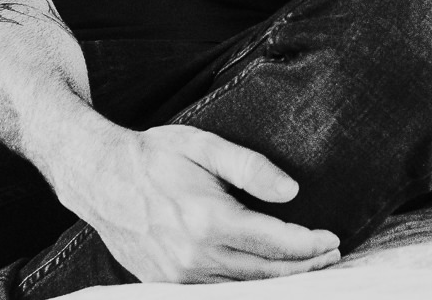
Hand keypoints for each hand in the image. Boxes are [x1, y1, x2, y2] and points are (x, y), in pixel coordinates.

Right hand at [66, 124, 340, 282]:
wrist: (98, 177)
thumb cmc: (154, 156)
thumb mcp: (204, 146)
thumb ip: (250, 167)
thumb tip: (292, 191)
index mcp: (209, 221)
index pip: (275, 244)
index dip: (309, 245)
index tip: (332, 239)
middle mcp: (194, 257)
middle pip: (265, 273)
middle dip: (303, 267)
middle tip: (331, 256)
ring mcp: (177, 276)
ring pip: (242, 288)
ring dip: (279, 279)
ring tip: (307, 266)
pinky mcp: (164, 282)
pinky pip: (216, 291)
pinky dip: (245, 287)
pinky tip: (263, 275)